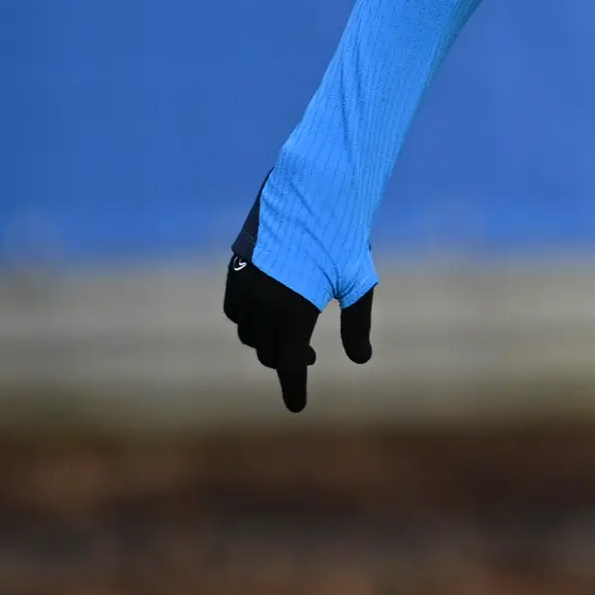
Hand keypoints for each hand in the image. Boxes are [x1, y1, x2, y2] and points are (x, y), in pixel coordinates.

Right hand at [225, 194, 372, 412]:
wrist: (314, 187)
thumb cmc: (344, 237)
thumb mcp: (358, 284)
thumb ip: (356, 325)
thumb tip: (361, 359)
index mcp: (292, 311)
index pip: (288, 364)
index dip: (294, 388)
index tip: (298, 407)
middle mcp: (262, 302)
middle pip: (267, 351)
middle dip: (286, 361)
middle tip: (309, 358)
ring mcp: (244, 283)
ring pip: (247, 332)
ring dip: (266, 341)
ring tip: (292, 334)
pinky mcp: (234, 266)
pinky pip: (233, 308)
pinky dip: (248, 320)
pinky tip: (268, 314)